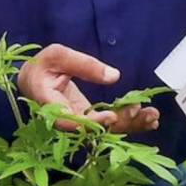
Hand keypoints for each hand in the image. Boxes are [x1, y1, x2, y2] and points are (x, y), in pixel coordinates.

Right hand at [16, 44, 158, 133]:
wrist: (33, 80)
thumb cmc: (42, 65)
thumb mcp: (58, 55)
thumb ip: (83, 64)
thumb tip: (114, 76)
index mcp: (50, 106)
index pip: (70, 120)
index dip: (92, 122)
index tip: (112, 116)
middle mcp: (66, 121)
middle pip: (94, 130)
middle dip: (120, 122)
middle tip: (142, 111)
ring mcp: (79, 123)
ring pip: (105, 130)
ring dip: (130, 124)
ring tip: (152, 117)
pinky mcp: (89, 120)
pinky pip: (109, 125)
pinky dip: (128, 123)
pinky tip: (148, 121)